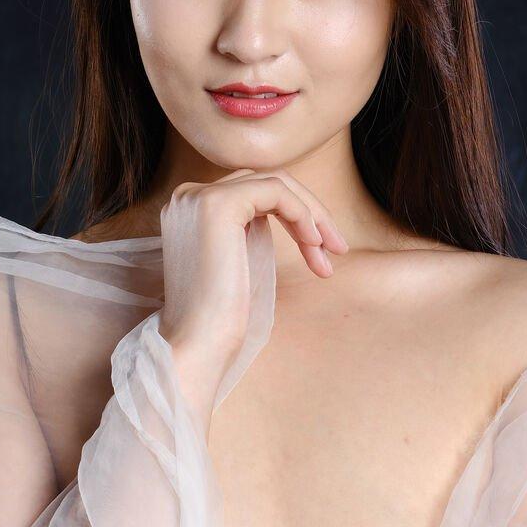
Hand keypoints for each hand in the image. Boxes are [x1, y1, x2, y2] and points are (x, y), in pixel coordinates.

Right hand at [157, 171, 349, 373]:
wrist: (199, 343)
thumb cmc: (221, 318)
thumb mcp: (238, 263)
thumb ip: (251, 233)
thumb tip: (295, 218)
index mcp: (190, 210)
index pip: (253, 194)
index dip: (294, 216)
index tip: (320, 251)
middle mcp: (188, 196)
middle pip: (265, 183)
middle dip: (309, 212)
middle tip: (337, 249)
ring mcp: (200, 196)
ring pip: (274, 183)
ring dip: (312, 214)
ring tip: (332, 251)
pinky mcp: (218, 204)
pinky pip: (276, 191)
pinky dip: (302, 213)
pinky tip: (314, 242)